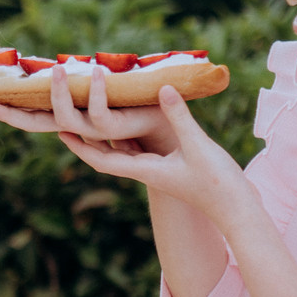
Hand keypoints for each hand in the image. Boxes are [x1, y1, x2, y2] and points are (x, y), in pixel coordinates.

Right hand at [0, 64, 177, 151]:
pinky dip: (96, 91)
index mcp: (72, 115)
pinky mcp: (115, 129)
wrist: (170, 120)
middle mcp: (78, 126)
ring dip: (59, 93)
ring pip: (64, 120)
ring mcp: (95, 131)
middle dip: (13, 114)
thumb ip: (84, 79)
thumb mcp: (105, 85)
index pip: (34, 116)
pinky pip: (98, 114)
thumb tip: (62, 61)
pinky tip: (95, 70)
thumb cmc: (138, 100)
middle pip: (37, 124)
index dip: (10, 111)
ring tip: (57, 68)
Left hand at [56, 84, 253, 221]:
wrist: (236, 208)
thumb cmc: (218, 182)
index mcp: (146, 170)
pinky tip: (129, 119)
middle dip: (85, 139)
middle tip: (65, 120)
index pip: (103, 159)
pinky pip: (141, 149)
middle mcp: (147, 171)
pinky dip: (129, 135)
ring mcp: (158, 170)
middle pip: (106, 155)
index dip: (81, 147)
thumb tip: (162, 88)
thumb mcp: (197, 144)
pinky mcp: (170, 166)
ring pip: (123, 151)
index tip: (60, 132)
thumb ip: (179, 116)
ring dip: (105, 135)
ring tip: (90, 113)